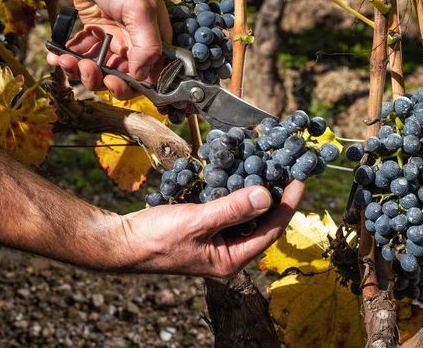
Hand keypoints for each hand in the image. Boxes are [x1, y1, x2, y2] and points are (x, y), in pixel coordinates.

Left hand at [47, 0, 171, 98]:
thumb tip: (142, 77)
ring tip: (68, 61)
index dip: (133, 86)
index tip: (115, 80)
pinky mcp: (92, 38)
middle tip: (90, 69)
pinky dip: (67, 62)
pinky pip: (81, 59)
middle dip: (103, 80)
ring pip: (99, 73)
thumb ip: (147, 45)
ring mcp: (112, 44)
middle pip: (122, 80)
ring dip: (82, 72)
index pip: (150, 77)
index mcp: (153, 42)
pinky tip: (57, 57)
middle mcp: (134, 47)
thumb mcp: (139, 11)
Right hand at [116, 181, 304, 277]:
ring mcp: (218, 238)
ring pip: (246, 211)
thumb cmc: (157, 239)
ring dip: (255, 187)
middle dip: (276, 194)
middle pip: (263, 221)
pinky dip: (235, 187)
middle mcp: (229, 250)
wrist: (123, 241)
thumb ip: (232, 209)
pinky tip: (239, 168)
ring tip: (268, 163)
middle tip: (287, 167)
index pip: (272, 230)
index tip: (299, 178)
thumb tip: (267, 196)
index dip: (288, 204)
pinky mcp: (206, 225)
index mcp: (232, 259)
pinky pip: (228, 205)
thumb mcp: (198, 222)